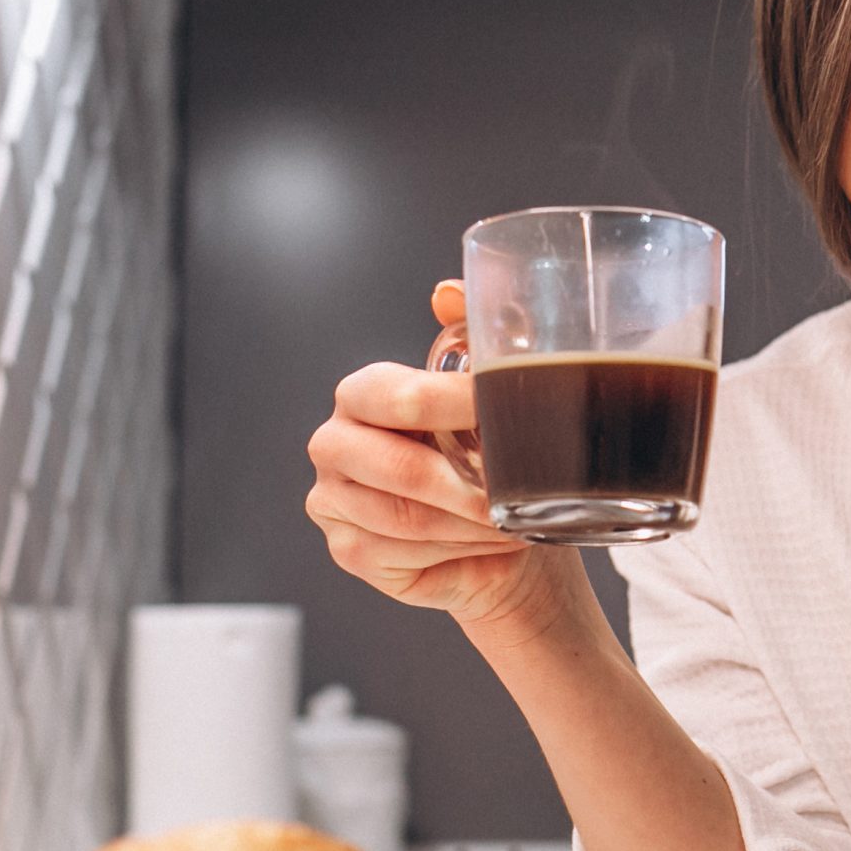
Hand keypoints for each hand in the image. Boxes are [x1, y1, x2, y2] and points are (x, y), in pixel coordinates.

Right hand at [304, 281, 587, 639]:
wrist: (490, 533)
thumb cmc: (484, 456)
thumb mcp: (485, 393)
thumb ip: (470, 334)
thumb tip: (447, 293)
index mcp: (361, 394)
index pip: (397, 397)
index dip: (455, 405)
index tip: (503, 411)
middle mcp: (333, 444)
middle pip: (400, 469)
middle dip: (469, 486)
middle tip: (517, 492)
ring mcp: (332, 502)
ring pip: (409, 519)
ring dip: (472, 525)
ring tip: (515, 522)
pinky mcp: (348, 551)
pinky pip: (406, 557)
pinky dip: (460, 554)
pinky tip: (491, 547)